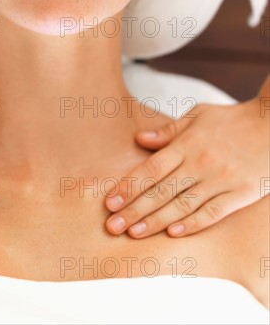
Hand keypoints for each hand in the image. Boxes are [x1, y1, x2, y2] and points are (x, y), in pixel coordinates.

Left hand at [105, 96, 268, 237]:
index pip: (151, 169)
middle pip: (161, 191)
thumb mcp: (199, 116)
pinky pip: (213, 213)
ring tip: (134, 233)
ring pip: (183, 205)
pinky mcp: (240, 193)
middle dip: (134, 210)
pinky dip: (193, 224)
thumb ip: (169, 130)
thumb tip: (139, 139)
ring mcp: (221, 179)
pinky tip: (174, 234)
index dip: (129, 186)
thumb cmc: (232, 120)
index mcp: (188, 143)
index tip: (110, 202)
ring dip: (156, 221)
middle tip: (112, 226)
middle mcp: (201, 162)